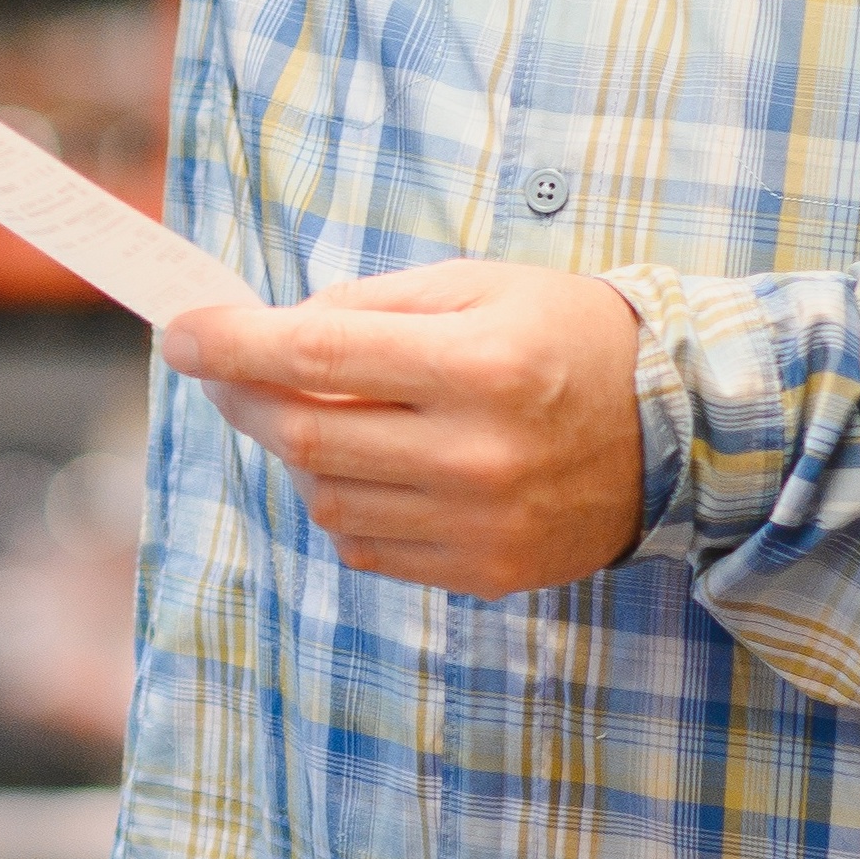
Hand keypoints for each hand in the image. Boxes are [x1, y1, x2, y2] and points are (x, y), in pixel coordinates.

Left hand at [160, 260, 646, 597]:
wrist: (677, 426)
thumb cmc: (572, 335)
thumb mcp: (483, 285)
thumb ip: (378, 304)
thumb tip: (282, 330)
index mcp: (479, 363)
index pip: (320, 358)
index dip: (235, 345)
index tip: (182, 331)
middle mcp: (475, 452)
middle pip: (307, 437)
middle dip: (242, 397)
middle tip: (217, 367)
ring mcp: (477, 523)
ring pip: (327, 498)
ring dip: (295, 451)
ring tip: (313, 409)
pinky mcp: (482, 573)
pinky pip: (367, 546)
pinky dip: (341, 501)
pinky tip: (365, 463)